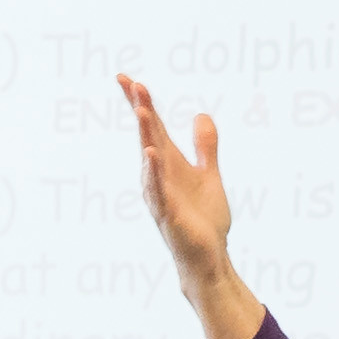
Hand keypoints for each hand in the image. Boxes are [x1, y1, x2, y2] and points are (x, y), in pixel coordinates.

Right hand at [116, 73, 251, 338]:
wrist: (209, 259)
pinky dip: (154, 171)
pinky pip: (159, 189)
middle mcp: (159, 177)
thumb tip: (201, 115)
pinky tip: (151, 152)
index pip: (152, 128)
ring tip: (141, 108)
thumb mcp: (209, 175)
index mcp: (169, 165)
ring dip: (145, 134)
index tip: (128, 79)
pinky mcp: (168, 214)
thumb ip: (205, 147)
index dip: (142, 103)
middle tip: (131, 82)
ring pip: (150, 159)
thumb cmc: (204, 222)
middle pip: (147, 136)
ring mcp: (160, 195)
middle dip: (140, 109)